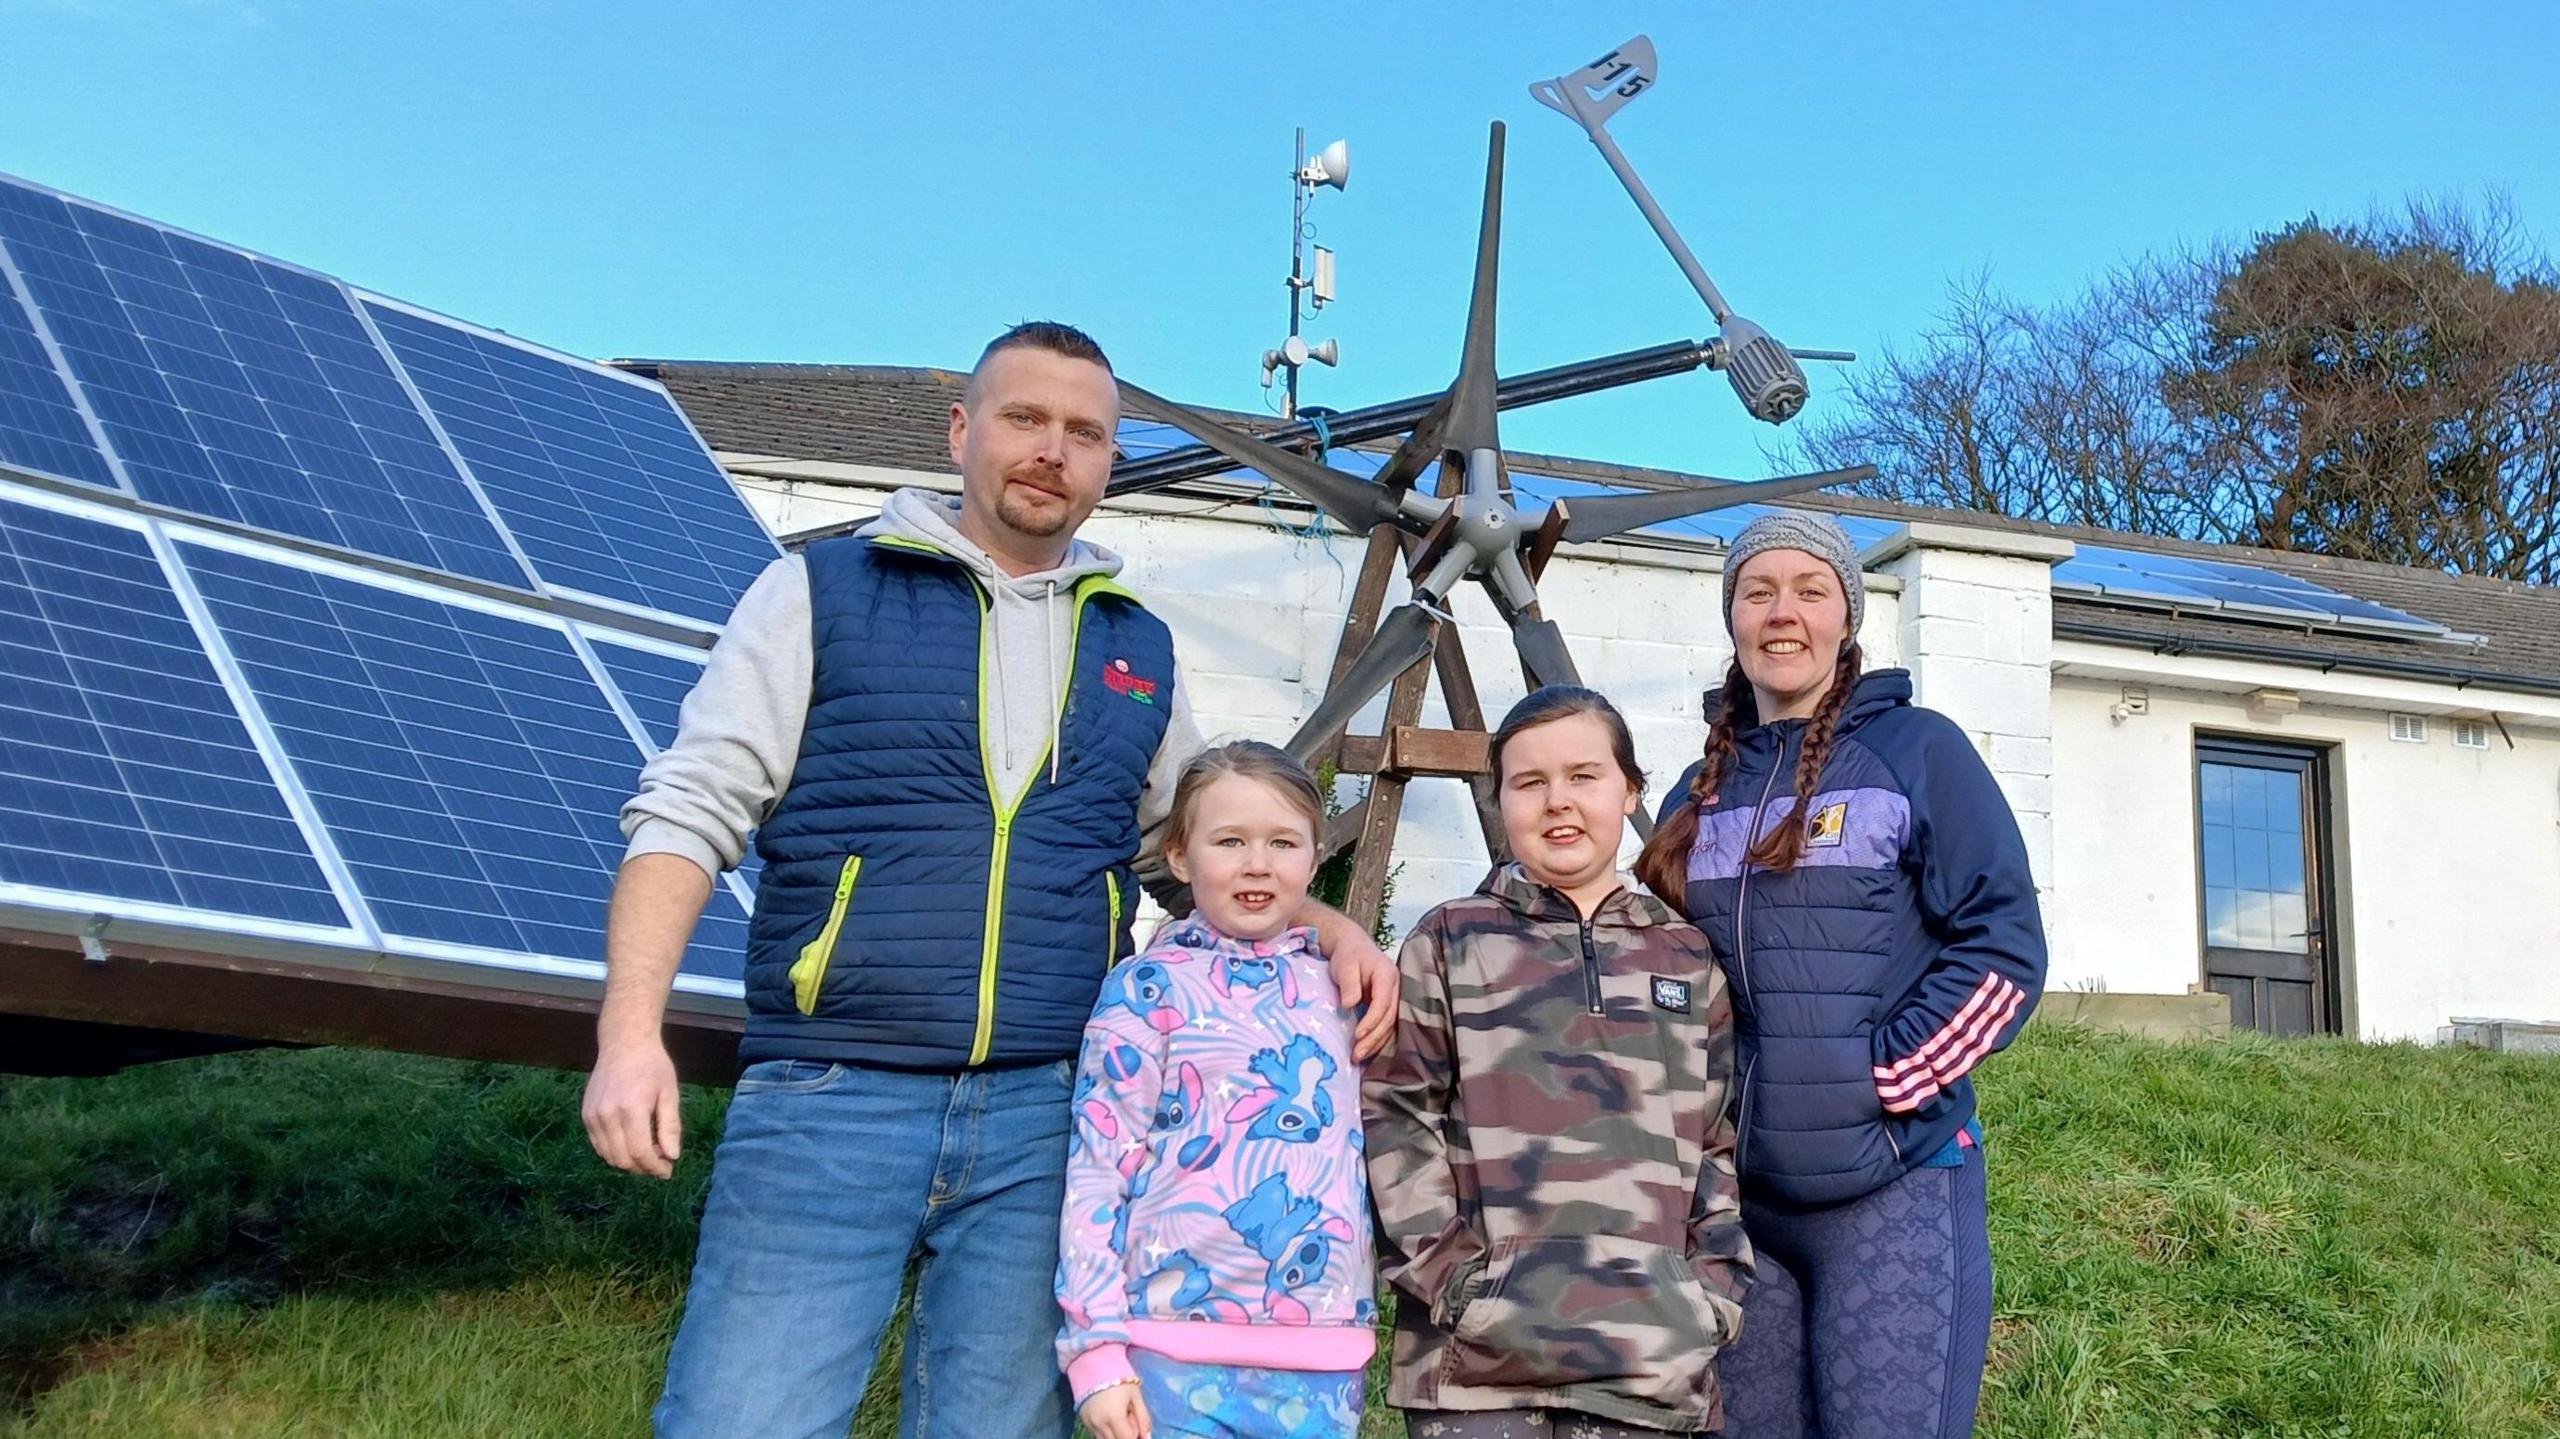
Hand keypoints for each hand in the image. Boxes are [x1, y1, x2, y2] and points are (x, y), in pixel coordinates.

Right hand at [582, 1037, 682, 1177]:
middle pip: (622, 1159)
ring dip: (628, 1162)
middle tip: (660, 1161)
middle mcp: (607, 1115)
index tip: (667, 1171)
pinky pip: (598, 1145)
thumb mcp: (669, 1093)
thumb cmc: (653, 1066)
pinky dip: (614, 1151)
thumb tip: (672, 1156)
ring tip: (647, 1150)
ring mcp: (592, 1116)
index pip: (640, 1153)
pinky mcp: (586, 1115)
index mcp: (631, 1109)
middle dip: (643, 1168)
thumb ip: (670, 1127)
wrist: (624, 1043)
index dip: (655, 1168)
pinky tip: (630, 1141)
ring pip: (608, 1156)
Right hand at [1079, 1382, 1151, 1438]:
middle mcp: (1099, 1424)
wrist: (1093, 1362)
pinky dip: (1105, 1431)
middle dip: (1125, 1436)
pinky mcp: (1083, 1420)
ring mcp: (1089, 1423)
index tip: (1137, 1425)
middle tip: (1129, 1420)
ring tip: (1119, 1418)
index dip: (1136, 1436)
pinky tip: (1109, 1417)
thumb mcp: (1136, 1395)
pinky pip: (1097, 1434)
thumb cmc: (1119, 1376)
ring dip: (1114, 1435)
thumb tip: (1147, 1437)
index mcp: (1114, 1417)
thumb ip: (1143, 1418)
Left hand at [1325, 932, 1399, 1062]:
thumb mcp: (1344, 966)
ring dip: (1376, 1043)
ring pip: (1390, 1025)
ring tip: (1358, 1057)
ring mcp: (1395, 996)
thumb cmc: (1348, 955)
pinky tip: (1367, 1050)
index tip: (1357, 1036)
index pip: (1383, 1003)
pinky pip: (1387, 1024)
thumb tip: (1349, 1006)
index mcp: (1387, 975)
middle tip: (1357, 1054)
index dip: (1371, 1022)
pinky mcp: (1389, 1004)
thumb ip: (1349, 984)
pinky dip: (1377, 1039)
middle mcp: (1396, 987)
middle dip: (1373, 1038)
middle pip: (1389, 1018)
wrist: (1352, 946)